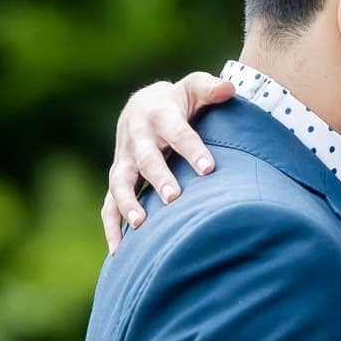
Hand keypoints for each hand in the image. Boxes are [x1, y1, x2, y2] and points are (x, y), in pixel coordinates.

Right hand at [102, 70, 233, 254]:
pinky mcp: (119, 178)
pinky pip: (109, 204)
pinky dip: (111, 227)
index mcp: (159, 115)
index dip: (192, 150)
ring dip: (128, 203)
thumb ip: (210, 88)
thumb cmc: (177, 102)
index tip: (209, 168)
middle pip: (146, 158)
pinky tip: (118, 251)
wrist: (142, 106)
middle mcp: (137, 138)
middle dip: (159, 177)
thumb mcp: (192, 88)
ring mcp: (124, 160)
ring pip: (120, 182)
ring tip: (140, 224)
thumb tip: (231, 88)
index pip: (178, 133)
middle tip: (173, 198)